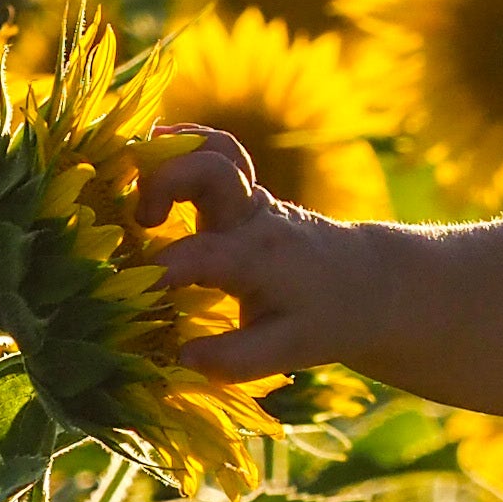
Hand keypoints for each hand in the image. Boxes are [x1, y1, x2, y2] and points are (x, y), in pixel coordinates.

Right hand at [136, 126, 378, 379]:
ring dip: (175, 150)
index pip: (206, 254)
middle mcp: (254, 218)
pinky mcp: (244, 191)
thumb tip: (182, 358)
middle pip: (213, 171)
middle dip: (167, 182)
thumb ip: (237, 358)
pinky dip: (184, 143)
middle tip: (143, 220)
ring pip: (218, 149)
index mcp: (261, 258)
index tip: (138, 288)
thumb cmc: (327, 317)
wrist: (367, 280)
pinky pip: (217, 153)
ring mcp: (250, 198)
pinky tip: (154, 147)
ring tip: (135, 165)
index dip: (166, 268)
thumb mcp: (291, 350)